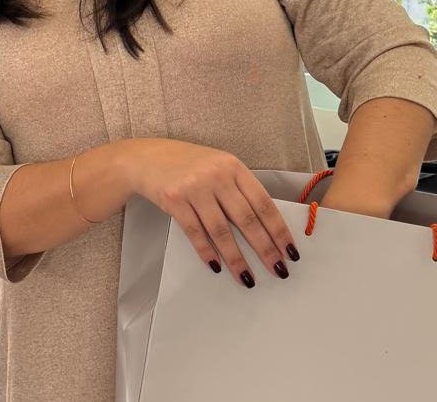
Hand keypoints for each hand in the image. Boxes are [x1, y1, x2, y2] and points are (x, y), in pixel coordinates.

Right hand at [131, 139, 297, 285]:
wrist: (146, 157)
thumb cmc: (188, 165)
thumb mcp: (218, 167)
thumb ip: (238, 190)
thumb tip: (265, 229)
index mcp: (233, 166)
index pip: (263, 203)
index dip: (279, 230)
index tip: (290, 252)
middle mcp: (216, 174)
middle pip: (246, 219)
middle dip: (265, 249)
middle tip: (278, 271)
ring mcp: (194, 187)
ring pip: (221, 231)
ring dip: (237, 259)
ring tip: (248, 279)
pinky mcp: (174, 199)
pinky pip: (195, 232)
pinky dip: (207, 252)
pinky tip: (216, 266)